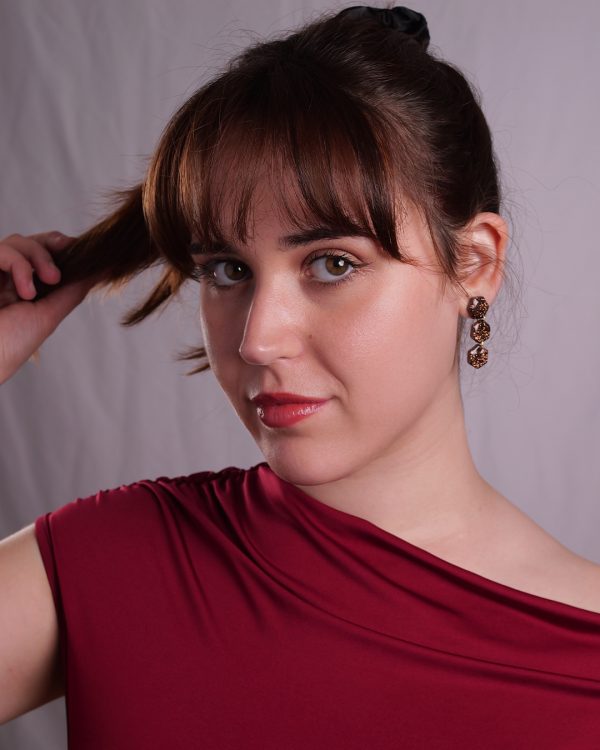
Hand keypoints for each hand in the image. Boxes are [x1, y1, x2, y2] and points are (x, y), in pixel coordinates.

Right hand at [0, 231, 95, 383]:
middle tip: (65, 258)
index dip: (59, 246)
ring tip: (49, 280)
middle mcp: (6, 277)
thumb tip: (106, 269)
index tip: (78, 249)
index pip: (43, 254)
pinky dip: (19, 266)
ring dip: (38, 257)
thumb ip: (74, 289)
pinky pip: (0, 250)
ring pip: (17, 240)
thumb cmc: (11, 344)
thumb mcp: (49, 314)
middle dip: (51, 244)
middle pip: (30, 240)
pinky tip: (25, 291)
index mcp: (24, 287)